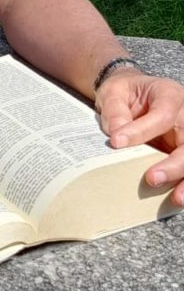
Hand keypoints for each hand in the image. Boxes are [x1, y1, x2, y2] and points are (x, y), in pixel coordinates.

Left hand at [95, 71, 183, 205]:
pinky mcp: (182, 152)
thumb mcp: (114, 91)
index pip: (163, 115)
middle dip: (175, 164)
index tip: (117, 142)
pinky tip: (177, 199)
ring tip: (176, 198)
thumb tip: (117, 133)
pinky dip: (183, 184)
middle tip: (152, 178)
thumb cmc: (125, 92)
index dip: (142, 130)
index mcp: (169, 95)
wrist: (132, 95)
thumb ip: (115, 110)